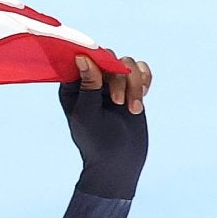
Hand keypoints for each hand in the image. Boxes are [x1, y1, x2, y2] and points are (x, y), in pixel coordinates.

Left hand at [62, 54, 151, 199]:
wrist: (119, 161)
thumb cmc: (97, 142)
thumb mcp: (88, 114)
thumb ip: (88, 86)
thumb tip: (82, 57)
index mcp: (72, 87)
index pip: (80, 59)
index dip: (94, 58)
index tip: (105, 71)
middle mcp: (90, 81)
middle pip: (107, 57)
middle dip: (118, 76)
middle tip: (118, 102)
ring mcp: (111, 82)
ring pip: (127, 63)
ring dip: (134, 84)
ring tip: (133, 109)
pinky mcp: (130, 86)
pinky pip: (140, 69)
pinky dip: (144, 80)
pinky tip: (142, 98)